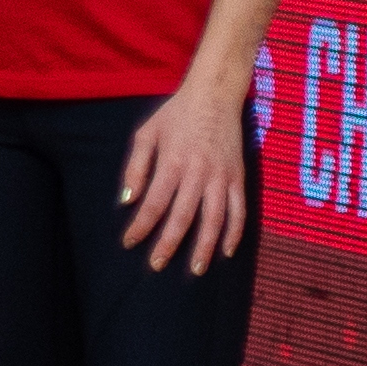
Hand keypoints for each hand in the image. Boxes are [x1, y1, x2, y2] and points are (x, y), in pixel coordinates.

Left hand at [119, 83, 255, 276]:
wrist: (214, 96)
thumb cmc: (174, 115)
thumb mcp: (145, 134)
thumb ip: (135, 168)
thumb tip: (126, 201)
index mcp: (172, 163)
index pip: (154, 203)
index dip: (141, 226)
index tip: (129, 243)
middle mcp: (198, 173)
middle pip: (182, 217)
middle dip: (169, 244)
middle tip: (157, 265)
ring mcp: (222, 177)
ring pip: (215, 219)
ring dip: (205, 247)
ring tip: (196, 269)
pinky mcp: (239, 177)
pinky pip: (240, 210)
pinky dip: (234, 232)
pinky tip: (226, 251)